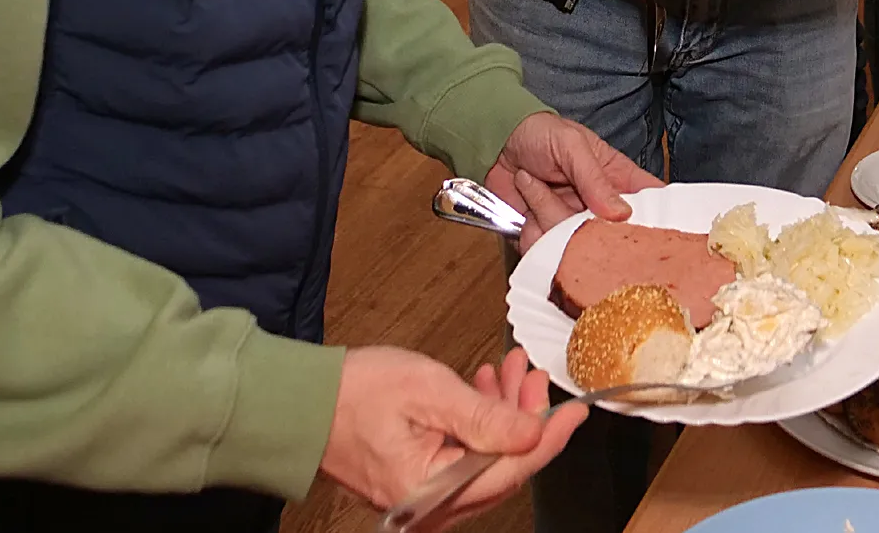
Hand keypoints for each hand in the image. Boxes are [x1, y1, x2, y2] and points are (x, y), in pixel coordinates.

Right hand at [319, 346, 583, 525]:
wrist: (303, 402)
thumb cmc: (354, 393)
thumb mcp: (429, 391)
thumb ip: (485, 417)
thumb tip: (533, 433)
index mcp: (430, 491)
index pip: (511, 471)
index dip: (549, 438)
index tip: (575, 411)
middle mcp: (430, 507)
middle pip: (503, 469)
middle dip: (526, 418)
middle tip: (532, 375)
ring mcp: (424, 498)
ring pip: (487, 462)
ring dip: (504, 415)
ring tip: (508, 371)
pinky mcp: (420, 484)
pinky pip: (465, 460)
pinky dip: (482, 424)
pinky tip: (483, 389)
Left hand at [485, 110, 662, 249]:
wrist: (497, 143)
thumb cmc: (541, 133)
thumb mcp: (572, 145)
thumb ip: (594, 178)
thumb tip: (621, 213)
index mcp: (617, 180)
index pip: (651, 203)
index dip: (656, 222)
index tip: (652, 235)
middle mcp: (598, 209)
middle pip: (611, 238)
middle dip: (586, 227)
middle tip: (568, 202)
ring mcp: (571, 225)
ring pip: (572, 246)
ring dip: (546, 215)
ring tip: (533, 186)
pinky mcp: (544, 237)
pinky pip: (542, 251)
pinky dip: (528, 231)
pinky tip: (523, 207)